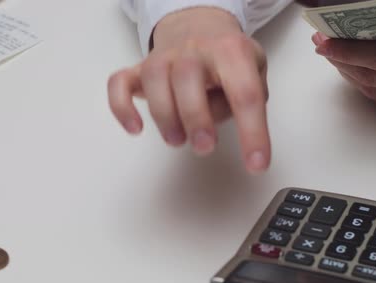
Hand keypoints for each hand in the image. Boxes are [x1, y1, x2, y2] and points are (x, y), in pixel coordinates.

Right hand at [108, 7, 270, 173]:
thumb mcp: (253, 72)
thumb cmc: (226, 59)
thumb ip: (243, 99)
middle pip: (188, 76)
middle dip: (195, 117)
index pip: (245, 92)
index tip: (256, 164)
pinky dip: (121, 107)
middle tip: (204, 147)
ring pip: (153, 79)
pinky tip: (135, 128)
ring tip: (176, 140)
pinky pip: (119, 83)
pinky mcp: (138, 69)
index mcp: (230, 51)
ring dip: (163, 114)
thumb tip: (214, 123)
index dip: (252, 131)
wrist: (198, 25)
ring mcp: (163, 58)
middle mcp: (194, 50)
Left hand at [313, 32, 375, 113]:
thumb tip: (370, 27)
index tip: (325, 42)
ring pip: (373, 91)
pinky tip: (352, 73)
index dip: (349, 51)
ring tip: (331, 55)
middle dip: (341, 59)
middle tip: (322, 43)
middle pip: (370, 76)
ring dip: (347, 73)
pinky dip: (363, 86)